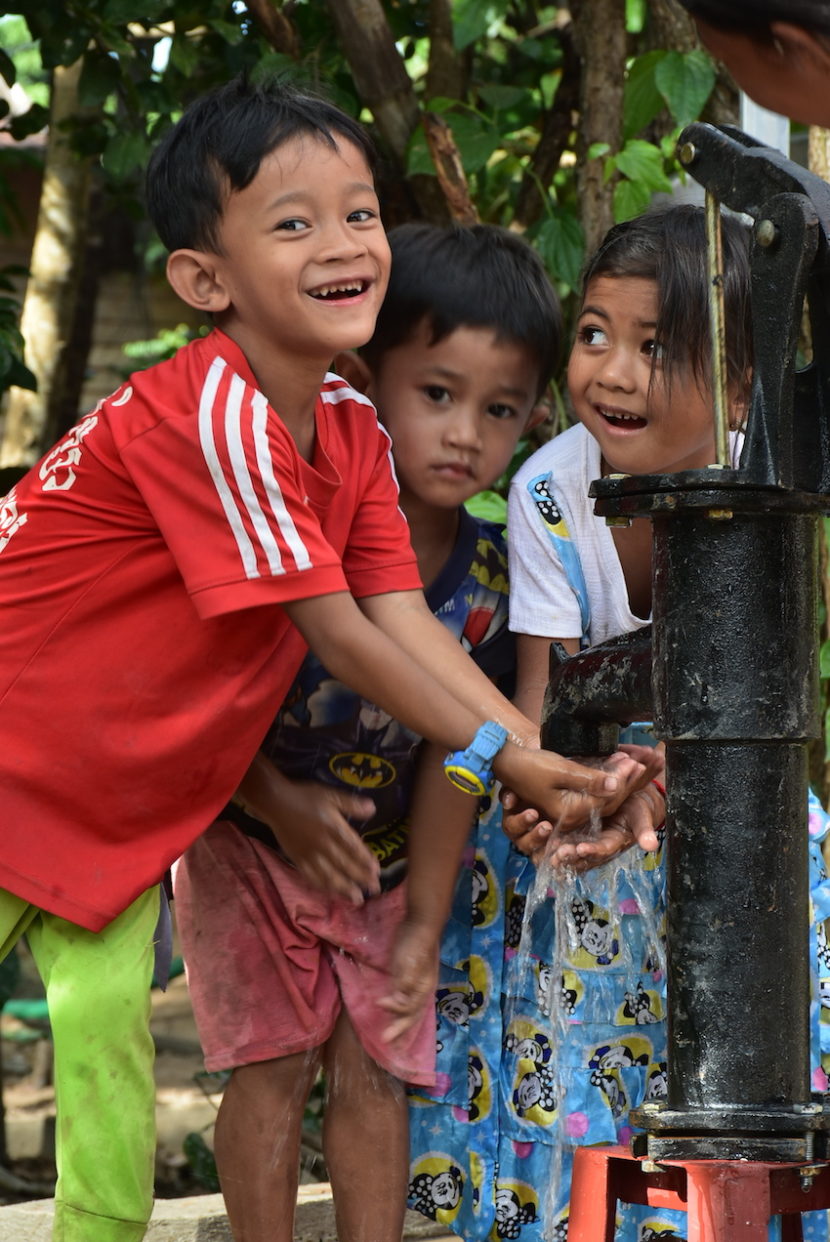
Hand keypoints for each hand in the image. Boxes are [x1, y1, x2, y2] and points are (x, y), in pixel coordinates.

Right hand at [262, 778, 379, 904]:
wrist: (276, 803)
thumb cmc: (305, 797)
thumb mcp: (331, 794)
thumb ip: (352, 804)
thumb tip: (373, 809)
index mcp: (333, 828)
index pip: (354, 848)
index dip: (366, 860)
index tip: (377, 872)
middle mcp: (323, 844)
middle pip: (344, 865)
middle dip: (361, 878)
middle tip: (375, 889)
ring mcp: (309, 855)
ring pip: (329, 875)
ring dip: (344, 889)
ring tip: (357, 899)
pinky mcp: (298, 860)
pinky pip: (312, 877)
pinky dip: (323, 887)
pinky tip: (331, 893)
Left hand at [378, 917, 440, 1043]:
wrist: (421, 923)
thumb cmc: (415, 943)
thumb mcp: (409, 962)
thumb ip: (404, 984)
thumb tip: (397, 1003)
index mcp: (423, 988)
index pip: (409, 1008)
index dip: (395, 1011)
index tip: (379, 1003)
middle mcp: (421, 990)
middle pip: (412, 1015)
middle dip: (400, 1030)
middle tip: (388, 1043)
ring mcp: (416, 984)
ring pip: (409, 1010)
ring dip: (400, 1023)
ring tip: (391, 1036)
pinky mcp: (408, 977)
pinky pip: (404, 999)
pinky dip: (398, 1009)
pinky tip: (391, 1011)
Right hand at [500, 748, 649, 860]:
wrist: (506, 763)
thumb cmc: (530, 766)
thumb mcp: (561, 771)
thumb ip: (589, 779)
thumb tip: (616, 785)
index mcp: (570, 812)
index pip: (606, 798)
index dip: (622, 780)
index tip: (634, 762)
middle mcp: (570, 816)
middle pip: (605, 802)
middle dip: (623, 781)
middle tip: (638, 762)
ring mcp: (567, 811)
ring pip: (599, 799)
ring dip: (614, 780)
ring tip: (628, 763)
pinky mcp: (564, 803)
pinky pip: (589, 796)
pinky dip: (601, 782)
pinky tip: (610, 770)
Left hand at [544, 780, 664, 870]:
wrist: (630, 799)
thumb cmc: (636, 808)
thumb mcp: (641, 816)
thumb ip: (644, 829)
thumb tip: (650, 845)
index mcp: (613, 842)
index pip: (602, 850)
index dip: (592, 850)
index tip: (581, 848)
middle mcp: (597, 845)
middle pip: (582, 855)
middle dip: (570, 856)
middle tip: (557, 855)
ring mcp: (585, 839)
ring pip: (568, 851)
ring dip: (557, 852)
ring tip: (546, 851)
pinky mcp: (574, 832)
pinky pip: (559, 840)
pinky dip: (548, 840)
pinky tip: (537, 837)